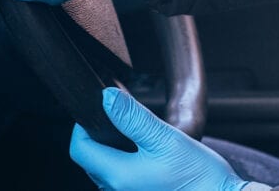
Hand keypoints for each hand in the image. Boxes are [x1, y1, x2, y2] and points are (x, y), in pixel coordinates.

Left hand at [70, 88, 248, 190]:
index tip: (98, 110)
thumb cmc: (198, 175)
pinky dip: (127, 163)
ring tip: (137, 135)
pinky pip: (122, 180)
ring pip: (106, 170)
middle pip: (91, 160)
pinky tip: (148, 156)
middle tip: (120, 117)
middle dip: (99, 136)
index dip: (82, 126)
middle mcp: (117, 190)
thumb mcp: (166, 138)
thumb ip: (133, 118)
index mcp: (118, 175)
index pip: (80, 149)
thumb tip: (106, 98)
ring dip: (114, 151)